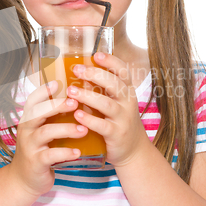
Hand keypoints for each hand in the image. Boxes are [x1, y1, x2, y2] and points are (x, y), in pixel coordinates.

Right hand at [9, 80, 83, 196]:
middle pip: (38, 113)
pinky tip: (77, 151)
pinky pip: (50, 155)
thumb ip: (52, 118)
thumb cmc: (39, 150)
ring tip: (83, 129)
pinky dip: (65, 152)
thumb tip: (76, 99)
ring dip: (66, 129)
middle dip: (57, 106)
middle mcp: (26, 130)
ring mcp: (30, 146)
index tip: (58, 83)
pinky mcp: (36, 162)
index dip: (43, 90)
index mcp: (29, 120)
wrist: (24, 180)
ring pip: (46, 132)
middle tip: (75, 102)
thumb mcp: (41, 131)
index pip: (32, 100)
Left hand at [67, 52, 149, 166]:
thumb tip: (78, 73)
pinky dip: (90, 119)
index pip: (123, 71)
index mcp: (127, 91)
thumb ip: (102, 89)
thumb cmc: (119, 121)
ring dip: (88, 96)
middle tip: (77, 69)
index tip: (95, 54)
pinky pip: (103, 126)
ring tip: (71, 91)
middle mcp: (128, 103)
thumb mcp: (116, 103)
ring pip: (107, 104)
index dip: (110, 61)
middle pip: (114, 84)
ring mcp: (123, 119)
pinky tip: (77, 114)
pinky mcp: (117, 135)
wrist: (134, 151)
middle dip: (95, 74)